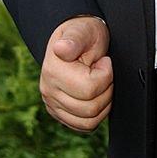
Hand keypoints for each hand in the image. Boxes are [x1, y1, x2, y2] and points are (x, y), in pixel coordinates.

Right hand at [40, 16, 112, 131]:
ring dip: (103, 103)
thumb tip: (61, 49)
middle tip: (104, 71)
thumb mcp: (83, 31)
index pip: (89, 89)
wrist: (76, 39)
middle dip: (106, 89)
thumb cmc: (83, 34)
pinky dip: (96, 114)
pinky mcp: (59, 113)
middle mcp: (49, 90)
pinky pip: (83, 126)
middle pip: (90, 108)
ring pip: (88, 121)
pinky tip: (97, 95)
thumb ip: (74, 41)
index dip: (105, 74)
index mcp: (54, 70)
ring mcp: (53, 104)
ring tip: (101, 82)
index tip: (104, 61)